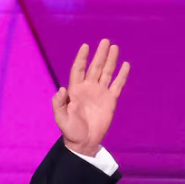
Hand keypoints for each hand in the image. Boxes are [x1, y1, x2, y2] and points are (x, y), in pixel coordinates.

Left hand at [52, 38, 129, 156]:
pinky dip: (121, 75)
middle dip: (100, 54)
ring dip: (110, 61)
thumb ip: (58, 104)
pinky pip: (117, 85)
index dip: (82, 58)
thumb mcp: (61, 118)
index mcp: (75, 91)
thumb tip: (61, 89)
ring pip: (106, 73)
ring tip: (114, 47)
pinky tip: (125, 65)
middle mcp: (88, 89)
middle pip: (95, 67)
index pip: (78, 70)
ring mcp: (100, 93)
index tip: (85, 46)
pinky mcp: (110, 100)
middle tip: (105, 41)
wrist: (84, 142)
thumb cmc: (70, 131)